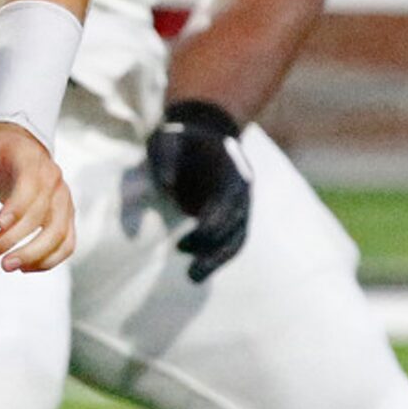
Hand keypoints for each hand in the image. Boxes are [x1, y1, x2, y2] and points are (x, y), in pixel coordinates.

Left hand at [0, 120, 75, 271]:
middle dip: (13, 238)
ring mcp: (63, 202)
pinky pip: (65, 244)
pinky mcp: (65, 218)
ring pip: (58, 234)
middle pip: (41, 216)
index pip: (31, 186)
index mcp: (33, 162)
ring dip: (34, 255)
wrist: (22, 150)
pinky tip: (23, 268)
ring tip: (5, 266)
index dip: (17, 206)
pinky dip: (48, 260)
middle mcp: (54, 182)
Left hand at [145, 99, 251, 283]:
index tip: (185, 244)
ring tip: (192, 277)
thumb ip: (165, 159)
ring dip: (216, 261)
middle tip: (192, 275)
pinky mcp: (230, 215)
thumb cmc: (181, 137)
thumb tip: (166, 185)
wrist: (202, 131)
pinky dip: (214, 254)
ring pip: (236, 240)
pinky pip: (228, 240)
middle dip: (215, 254)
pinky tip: (195, 266)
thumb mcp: (166, 139)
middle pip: (236, 229)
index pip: (227, 205)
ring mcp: (239, 204)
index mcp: (232, 172)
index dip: (210, 226)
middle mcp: (242, 191)